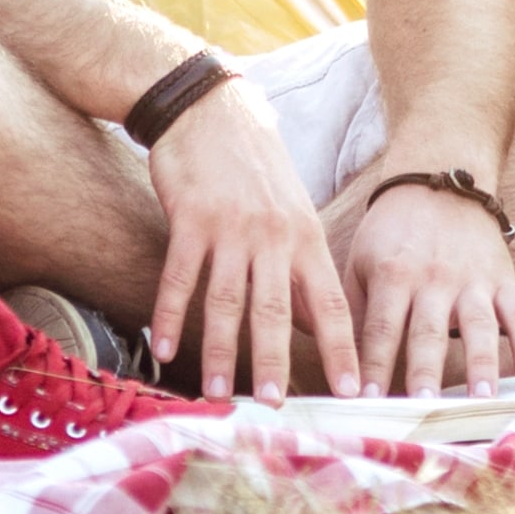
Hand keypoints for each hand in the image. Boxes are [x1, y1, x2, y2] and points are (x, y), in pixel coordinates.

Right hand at [143, 83, 360, 404]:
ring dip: (219, 350)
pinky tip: (164, 345)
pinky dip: (171, 313)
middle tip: (274, 405)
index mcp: (305, 237)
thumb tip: (314, 323)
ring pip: (224, 300)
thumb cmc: (255, 165)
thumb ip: (302, 265)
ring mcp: (230, 227)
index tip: (350, 391)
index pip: (329, 303)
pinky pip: (179, 276)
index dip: (340, 349)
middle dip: (274, 361)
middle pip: (274, 310)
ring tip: (218, 391)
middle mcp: (272, 235)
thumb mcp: (294, 209)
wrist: (211, 108)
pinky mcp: (190, 218)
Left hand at [334, 181, 514, 397]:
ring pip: (479, 327)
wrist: (438, 182)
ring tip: (482, 399)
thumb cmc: (392, 230)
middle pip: (429, 331)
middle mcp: (434, 278)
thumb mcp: (360, 260)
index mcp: (393, 274)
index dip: (374, 365)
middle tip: (423, 407)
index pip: (382, 328)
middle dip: (425, 371)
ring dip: (481, 365)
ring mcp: (473, 280)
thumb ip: (357, 309)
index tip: (367, 399)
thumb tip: (345, 361)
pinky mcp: (504, 279)